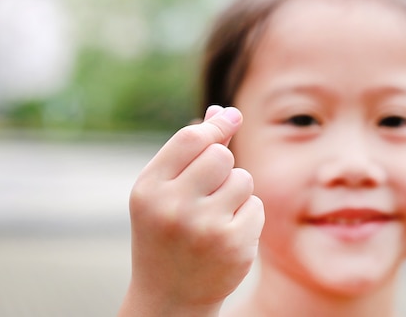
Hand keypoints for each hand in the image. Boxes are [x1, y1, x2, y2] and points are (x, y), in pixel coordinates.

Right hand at [119, 106, 264, 316]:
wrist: (169, 296)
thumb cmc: (165, 233)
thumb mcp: (165, 192)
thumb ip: (190, 151)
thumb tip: (221, 110)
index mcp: (148, 189)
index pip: (191, 138)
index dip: (216, 124)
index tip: (232, 116)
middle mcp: (173, 208)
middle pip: (221, 155)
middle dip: (222, 165)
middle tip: (209, 189)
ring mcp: (205, 229)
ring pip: (243, 179)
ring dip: (236, 192)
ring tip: (214, 216)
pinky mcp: (234, 246)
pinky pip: (256, 206)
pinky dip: (247, 216)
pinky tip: (226, 235)